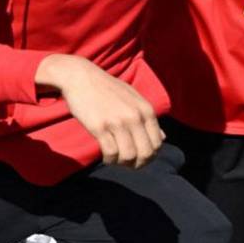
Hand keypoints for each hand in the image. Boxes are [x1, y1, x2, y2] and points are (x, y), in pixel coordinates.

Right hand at [39, 55, 162, 168]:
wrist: (80, 77)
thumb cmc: (106, 87)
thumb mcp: (133, 98)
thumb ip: (147, 117)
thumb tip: (163, 137)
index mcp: (145, 110)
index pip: (157, 143)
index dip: (150, 156)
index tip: (139, 158)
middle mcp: (134, 117)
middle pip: (145, 153)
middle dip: (138, 164)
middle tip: (128, 164)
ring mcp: (117, 122)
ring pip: (128, 155)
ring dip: (123, 163)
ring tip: (116, 160)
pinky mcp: (99, 126)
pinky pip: (110, 152)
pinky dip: (110, 159)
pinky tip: (106, 157)